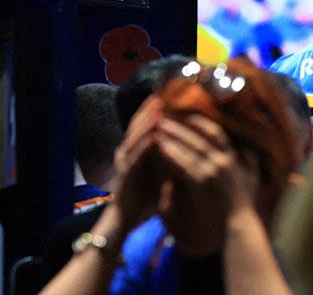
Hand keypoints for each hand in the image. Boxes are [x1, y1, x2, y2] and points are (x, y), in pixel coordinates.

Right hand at [112, 96, 165, 229]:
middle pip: (139, 125)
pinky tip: (154, 135)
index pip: (146, 124)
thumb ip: (167, 155)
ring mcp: (125, 163)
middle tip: (163, 91)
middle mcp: (128, 153)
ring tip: (159, 106)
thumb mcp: (159, 171)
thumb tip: (186, 140)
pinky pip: (135, 158)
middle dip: (151, 108)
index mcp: (136, 150)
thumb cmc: (144, 196)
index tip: (169, 93)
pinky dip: (144, 145)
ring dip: (147, 121)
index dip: (156, 108)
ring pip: (136, 137)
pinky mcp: (126, 177)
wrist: (126, 221)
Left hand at [155, 115, 260, 256]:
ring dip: (173, 138)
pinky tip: (160, 150)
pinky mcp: (201, 181)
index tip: (189, 117)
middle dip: (181, 128)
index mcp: (233, 158)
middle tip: (164, 120)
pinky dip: (172, 155)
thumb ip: (251, 163)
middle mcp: (222, 160)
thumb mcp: (252, 179)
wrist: (239, 224)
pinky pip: (183, 164)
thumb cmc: (244, 204)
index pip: (216, 134)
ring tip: (158, 132)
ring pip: (189, 149)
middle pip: (198, 138)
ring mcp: (212, 170)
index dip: (202, 124)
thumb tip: (249, 149)